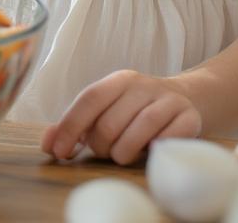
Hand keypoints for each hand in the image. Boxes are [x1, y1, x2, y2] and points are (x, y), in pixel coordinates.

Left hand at [40, 70, 201, 165]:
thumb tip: (47, 143)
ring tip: (123, 156)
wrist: (188, 99)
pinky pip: (167, 140)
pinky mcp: (189, 117)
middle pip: (110, 121)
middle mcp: (142, 85)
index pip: (89, 99)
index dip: (71, 126)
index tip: (59, 152)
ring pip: (138, 130)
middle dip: (100, 146)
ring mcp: (168, 100)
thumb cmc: (137, 111)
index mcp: (119, 80)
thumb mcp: (108, 110)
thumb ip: (77, 125)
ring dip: (124, 153)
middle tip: (105, 151)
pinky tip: (150, 151)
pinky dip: (154, 150)